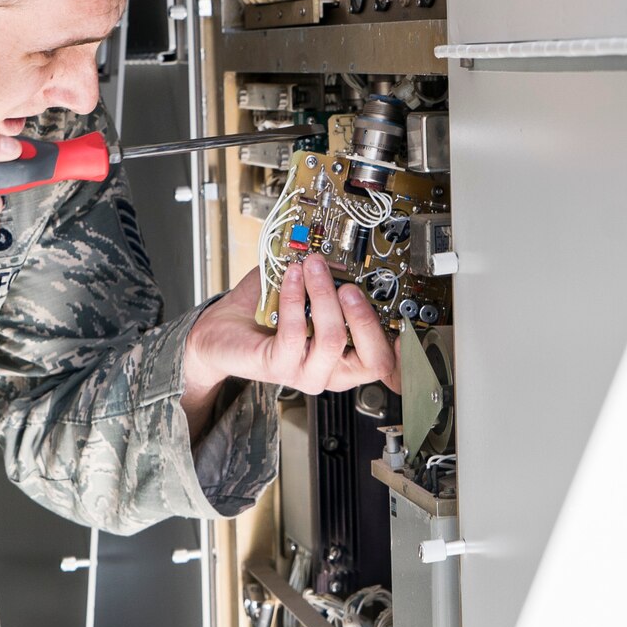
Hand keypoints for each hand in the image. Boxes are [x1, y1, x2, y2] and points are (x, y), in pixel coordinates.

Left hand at [181, 256, 399, 422]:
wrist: (222, 330)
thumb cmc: (265, 314)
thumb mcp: (306, 293)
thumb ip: (328, 278)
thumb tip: (342, 254)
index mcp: (347, 357)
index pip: (388, 362)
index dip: (404, 347)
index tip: (401, 313)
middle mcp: (331, 370)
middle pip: (374, 359)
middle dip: (366, 316)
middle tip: (350, 286)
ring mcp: (306, 372)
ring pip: (333, 339)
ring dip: (324, 295)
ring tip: (313, 267)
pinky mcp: (279, 367)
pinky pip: (295, 333)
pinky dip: (295, 299)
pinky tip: (290, 277)